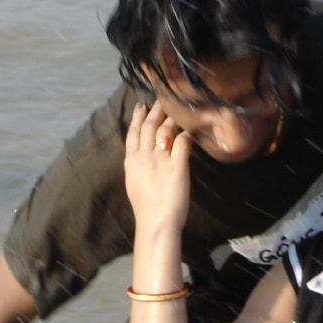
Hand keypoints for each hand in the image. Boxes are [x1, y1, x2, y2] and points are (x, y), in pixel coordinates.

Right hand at [124, 101, 192, 234]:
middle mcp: (144, 157)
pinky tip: (191, 131)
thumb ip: (137, 168)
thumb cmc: (146, 208)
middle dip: (156, 110)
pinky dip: (187, 135)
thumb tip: (142, 159)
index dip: (136, 117)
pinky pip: (183, 143)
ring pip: (165, 130)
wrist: (156, 222)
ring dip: (172, 119)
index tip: (140, 105)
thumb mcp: (134, 183)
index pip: (132, 133)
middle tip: (163, 100)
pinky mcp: (178, 166)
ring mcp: (161, 160)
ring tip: (178, 112)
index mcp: (131, 162)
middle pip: (149, 126)